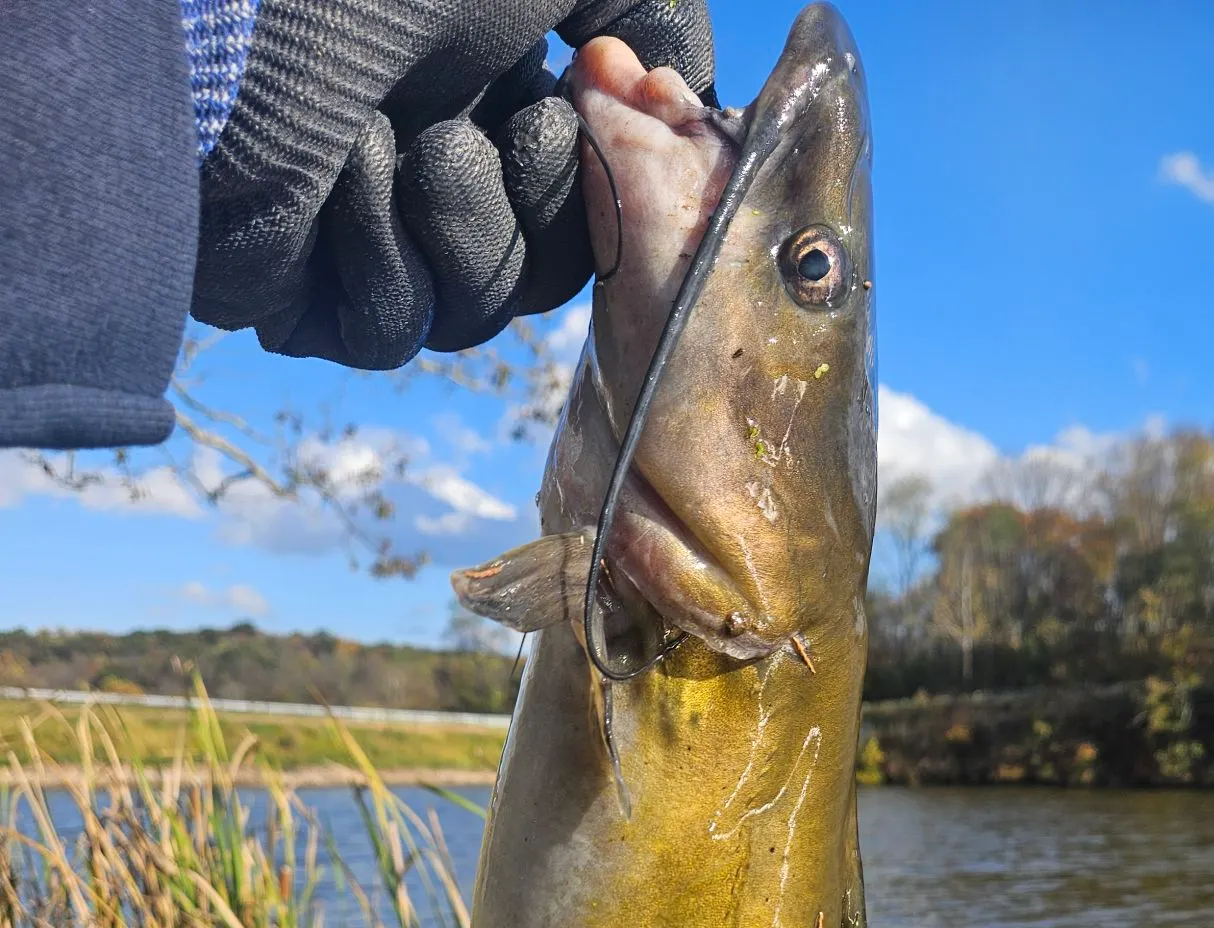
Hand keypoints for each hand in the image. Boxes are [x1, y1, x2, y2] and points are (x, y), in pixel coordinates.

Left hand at [190, 0, 714, 367]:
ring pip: (479, 310)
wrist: (244, 10)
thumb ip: (658, 14)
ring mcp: (365, 235)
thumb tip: (686, 90)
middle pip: (547, 273)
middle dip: (541, 196)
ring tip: (390, 131)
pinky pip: (393, 326)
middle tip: (501, 117)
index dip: (604, 179)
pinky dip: (376, 247)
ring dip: (456, 211)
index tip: (579, 104)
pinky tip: (336, 168)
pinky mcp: (300, 295)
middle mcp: (432, 169)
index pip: (588, 208)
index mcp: (487, 97)